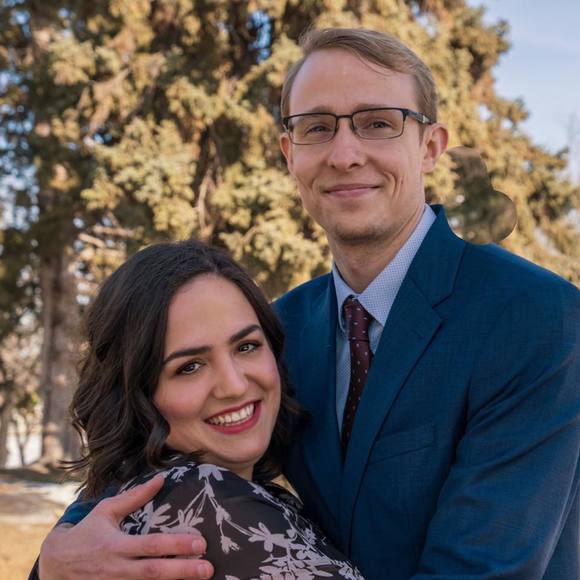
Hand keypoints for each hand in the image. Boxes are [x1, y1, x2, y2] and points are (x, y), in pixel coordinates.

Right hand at [38, 475, 213, 578]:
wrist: (55, 565)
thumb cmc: (87, 533)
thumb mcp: (106, 511)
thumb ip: (135, 497)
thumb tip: (161, 479)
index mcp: (117, 545)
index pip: (152, 545)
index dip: (176, 545)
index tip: (201, 543)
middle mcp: (117, 570)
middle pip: (154, 573)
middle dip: (183, 571)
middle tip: (208, 568)